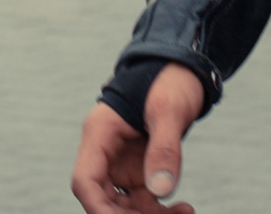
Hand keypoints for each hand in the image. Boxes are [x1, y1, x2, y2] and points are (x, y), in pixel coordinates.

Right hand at [71, 66, 202, 212]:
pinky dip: (161, 210)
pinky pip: (144, 201)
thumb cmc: (170, 81)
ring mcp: (122, 163)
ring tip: (184, 213)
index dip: (99, 209)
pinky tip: (185, 209)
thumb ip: (164, 150)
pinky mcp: (139, 169)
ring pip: (125, 206)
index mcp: (100, 134)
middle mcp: (106, 152)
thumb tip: (161, 191)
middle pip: (104, 199)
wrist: (184, 70)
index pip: (86, 181)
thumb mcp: (169, 111)